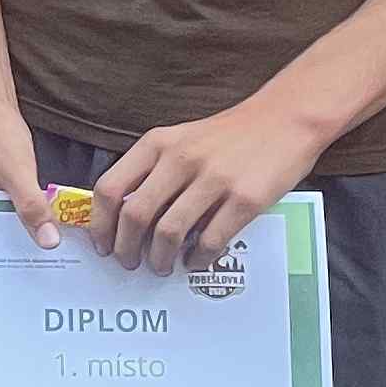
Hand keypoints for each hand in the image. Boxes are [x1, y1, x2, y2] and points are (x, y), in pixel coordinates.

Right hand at [0, 92, 57, 249]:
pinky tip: (44, 217)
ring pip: (5, 222)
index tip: (38, 270)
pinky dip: (26, 211)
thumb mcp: (17, 172)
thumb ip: (31, 207)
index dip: (11, 260)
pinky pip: (10, 207)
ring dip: (26, 228)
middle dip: (21, 248)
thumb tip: (48, 241)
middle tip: (52, 260)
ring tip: (52, 243)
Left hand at [89, 91, 327, 273]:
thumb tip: (124, 219)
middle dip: (126, 249)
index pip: (110, 188)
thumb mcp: (179, 139)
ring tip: (161, 267)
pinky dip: (196, 258)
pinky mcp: (245, 199)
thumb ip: (152, 170)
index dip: (101, 224)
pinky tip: (195, 260)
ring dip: (159, 259)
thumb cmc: (227, 135)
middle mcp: (181, 159)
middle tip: (129, 263)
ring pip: (168, 233)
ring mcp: (214, 179)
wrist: (284, 119)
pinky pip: (210, 240)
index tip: (102, 245)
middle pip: (135, 215)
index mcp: (157, 143)